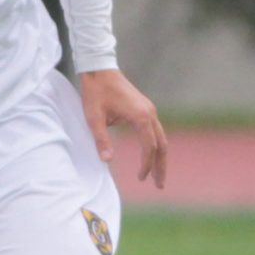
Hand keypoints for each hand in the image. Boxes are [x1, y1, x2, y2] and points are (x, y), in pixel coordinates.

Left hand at [79, 68, 166, 188]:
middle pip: (161, 145)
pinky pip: (155, 131)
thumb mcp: (93, 118)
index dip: (146, 165)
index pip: (149, 147)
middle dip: (160, 166)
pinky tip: (150, 157)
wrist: (98, 69)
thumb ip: (101, 140)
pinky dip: (155, 146)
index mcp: (141, 116)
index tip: (140, 178)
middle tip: (159, 186)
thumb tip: (107, 161)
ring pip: (160, 138)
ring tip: (157, 176)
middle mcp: (150, 113)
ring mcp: (149, 109)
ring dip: (159, 157)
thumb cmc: (95, 92)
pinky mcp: (145, 108)